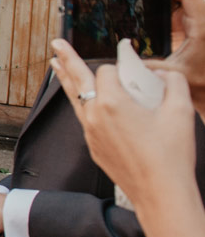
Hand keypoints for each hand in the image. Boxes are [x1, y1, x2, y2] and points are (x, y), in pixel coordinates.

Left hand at [52, 36, 198, 213]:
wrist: (160, 193)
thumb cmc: (171, 154)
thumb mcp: (181, 112)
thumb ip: (173, 84)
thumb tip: (163, 74)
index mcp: (112, 103)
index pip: (107, 72)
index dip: (121, 69)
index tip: (133, 72)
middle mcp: (94, 116)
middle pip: (78, 80)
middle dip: (68, 59)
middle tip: (56, 43)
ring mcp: (90, 133)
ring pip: (75, 99)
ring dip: (66, 79)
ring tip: (55, 63)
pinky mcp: (93, 147)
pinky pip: (83, 118)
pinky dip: (80, 104)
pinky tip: (81, 100)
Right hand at [139, 0, 204, 116]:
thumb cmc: (200, 82)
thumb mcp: (171, 73)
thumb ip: (148, 65)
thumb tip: (121, 58)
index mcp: (201, 26)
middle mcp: (200, 19)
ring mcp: (194, 21)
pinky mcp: (187, 25)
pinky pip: (176, 4)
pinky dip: (161, 0)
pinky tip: (146, 3)